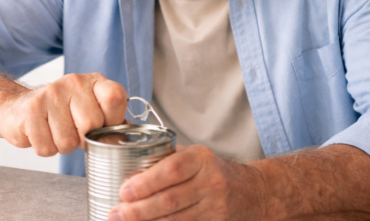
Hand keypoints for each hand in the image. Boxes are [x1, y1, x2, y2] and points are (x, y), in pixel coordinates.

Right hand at [0, 73, 127, 156]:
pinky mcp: (31, 109)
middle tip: (72, 131)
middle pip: (91, 126)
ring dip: (61, 146)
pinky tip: (41, 133)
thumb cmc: (60, 113)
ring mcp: (51, 94)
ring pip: (68, 142)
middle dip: (82, 139)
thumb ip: (110, 123)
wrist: (19, 108)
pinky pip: (47, 148)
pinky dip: (45, 148)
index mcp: (94, 82)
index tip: (102, 126)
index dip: (112, 121)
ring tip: (54, 132)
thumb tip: (125, 139)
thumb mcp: (90, 111)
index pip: (115, 98)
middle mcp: (74, 82)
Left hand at [109, 145, 266, 220]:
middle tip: (116, 213)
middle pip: (170, 199)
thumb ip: (165, 158)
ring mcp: (215, 205)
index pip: (171, 169)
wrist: (253, 191)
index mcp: (201, 158)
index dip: (146, 182)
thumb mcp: (194, 156)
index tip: (123, 190)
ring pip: (176, 218)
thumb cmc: (213, 170)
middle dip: (139, 209)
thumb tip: (123, 155)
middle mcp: (210, 181)